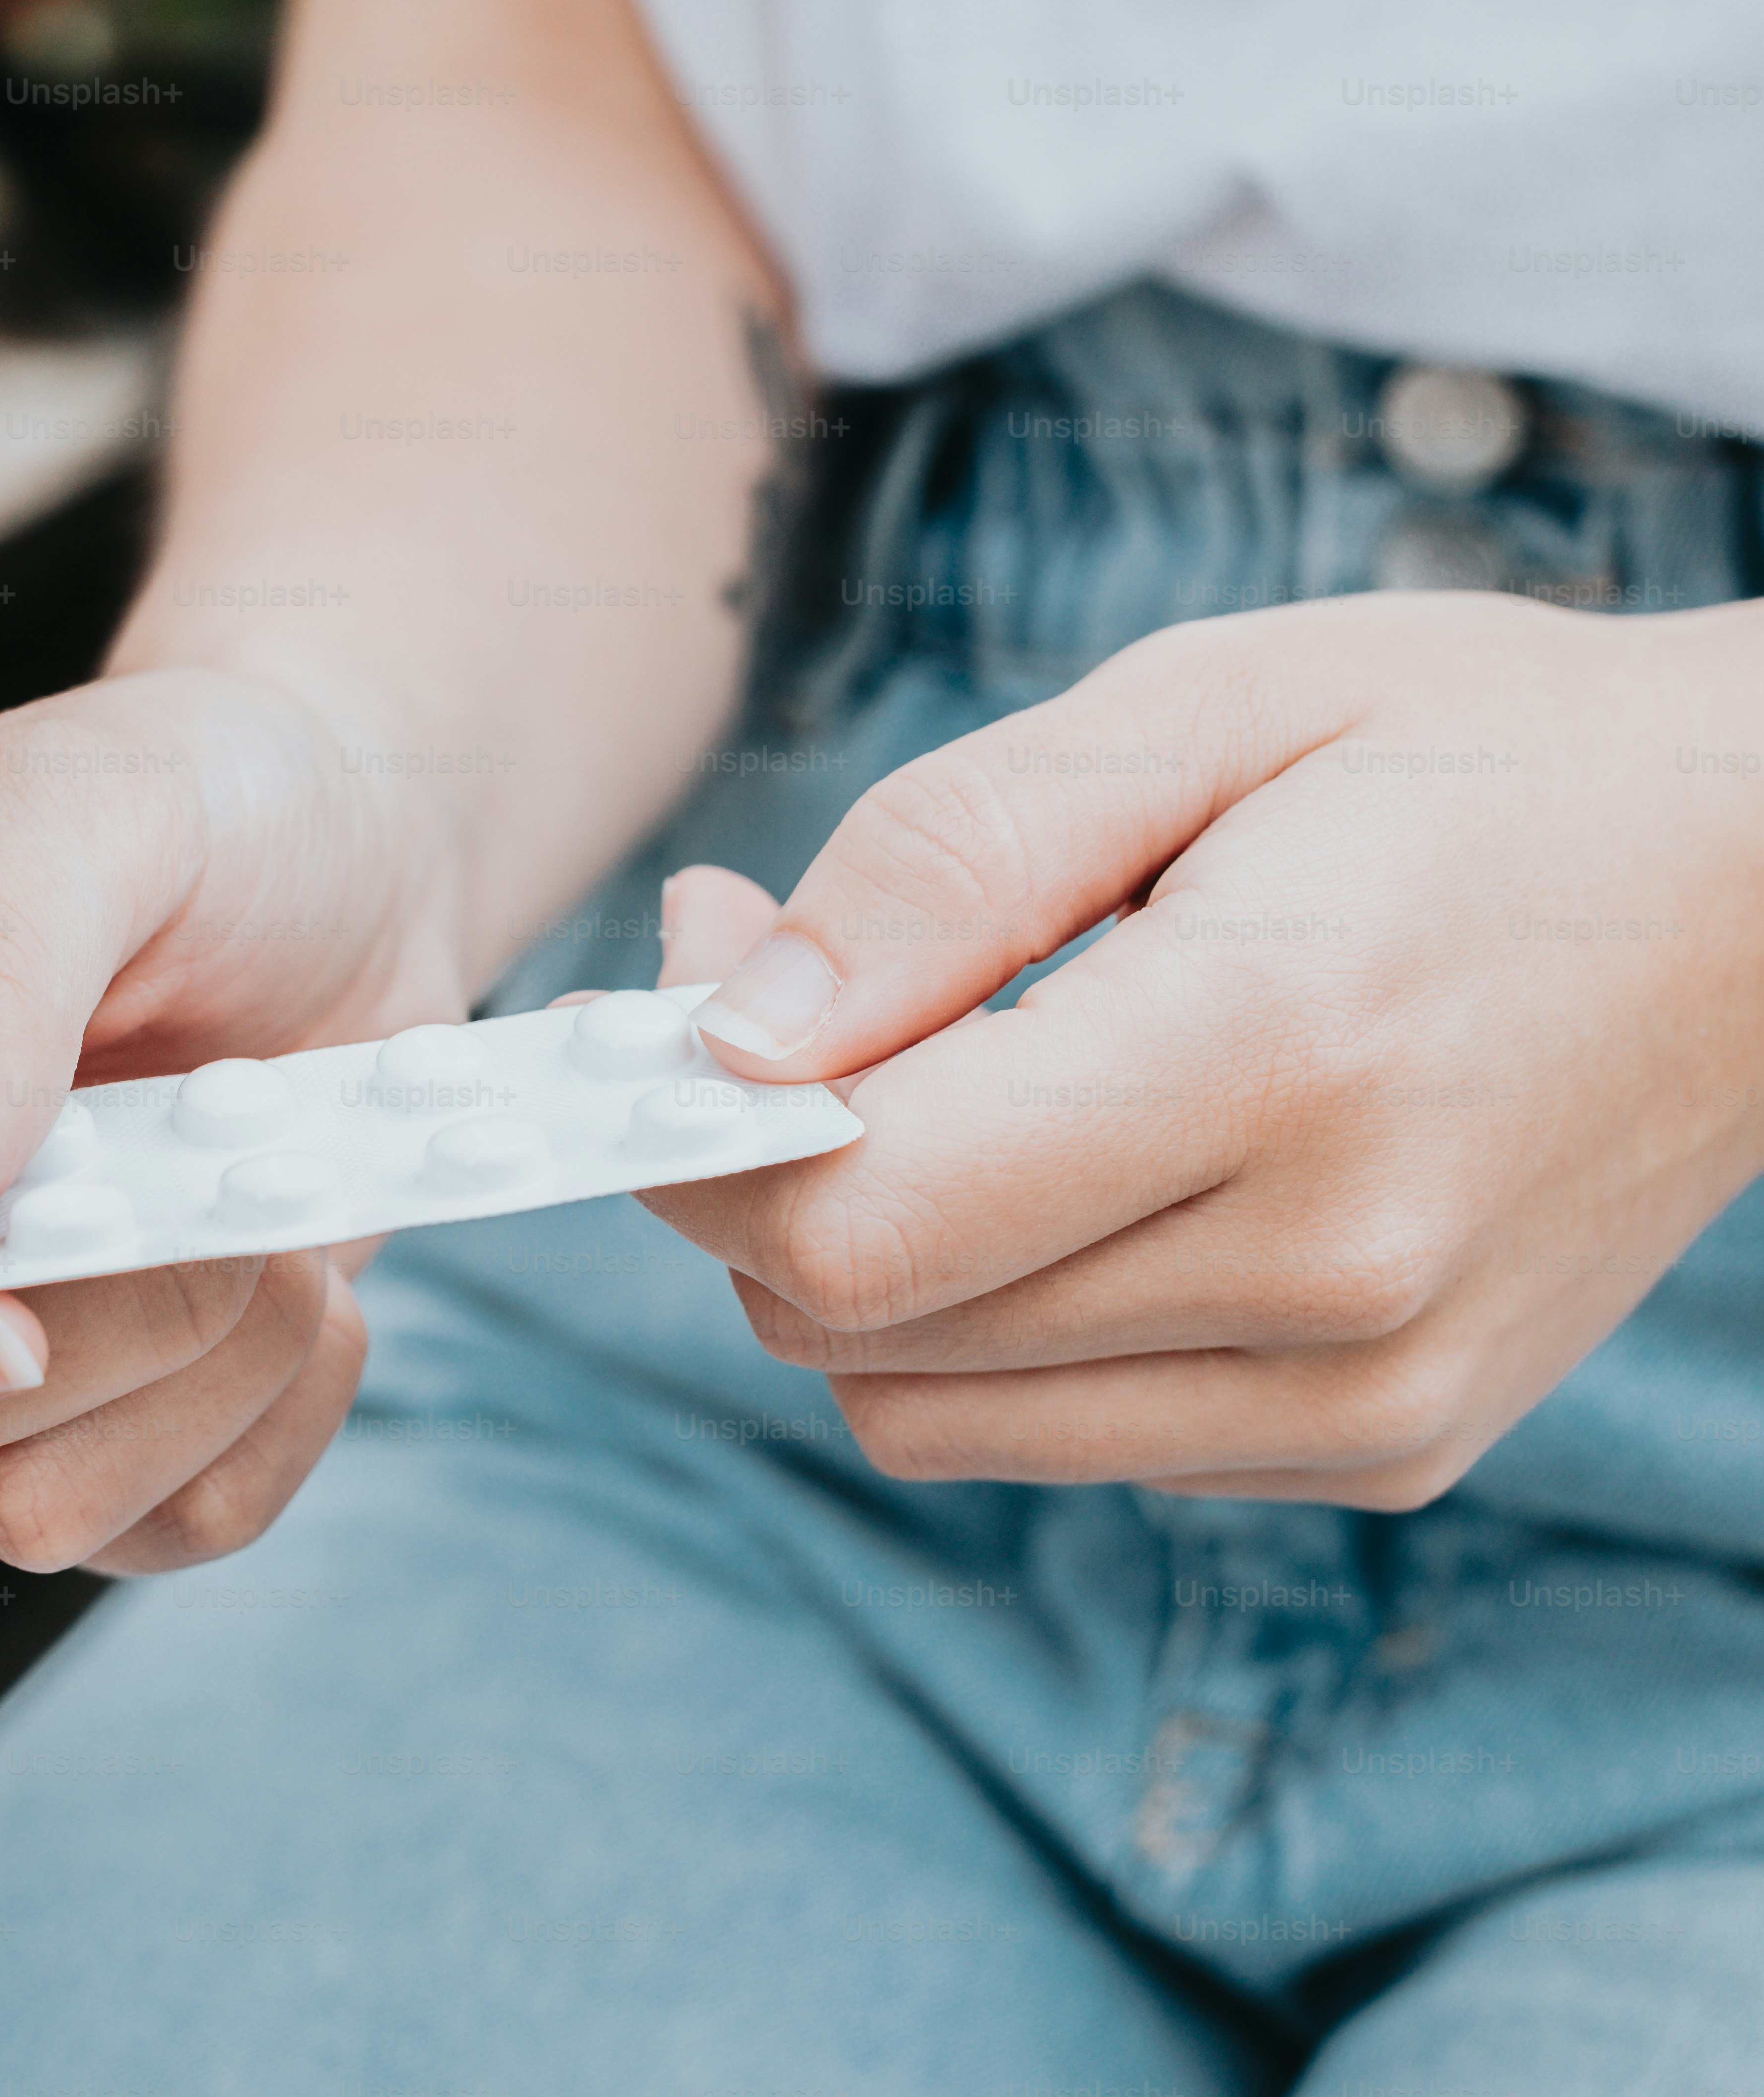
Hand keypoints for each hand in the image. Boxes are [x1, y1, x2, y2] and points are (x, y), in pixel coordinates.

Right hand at [0, 670, 472, 1570]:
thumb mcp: (70, 812)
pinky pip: (154, 1524)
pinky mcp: (85, 1402)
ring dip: (190, 1383)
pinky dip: (265, 1426)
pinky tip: (315, 1284)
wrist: (353, 838)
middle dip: (72, 1342)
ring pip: (13, 1504)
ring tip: (279, 1219)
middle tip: (225, 1201)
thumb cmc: (185, 787)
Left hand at [639, 594, 1763, 1508]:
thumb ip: (940, 867)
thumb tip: (722, 1024)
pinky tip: (1085, 1168)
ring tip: (945, 1075)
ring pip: (929, 1406)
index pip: (855, 1221)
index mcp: (1275, 1062)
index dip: (696, 1141)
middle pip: (860, 1324)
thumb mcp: (1200, 709)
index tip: (680, 1009)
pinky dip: (999, 1318)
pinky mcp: (1383, 1447)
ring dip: (867, 1259)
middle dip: (760, 1174)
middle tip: (794, 992)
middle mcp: (1333, 1275)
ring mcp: (1369, 1394)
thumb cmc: (1476, 756)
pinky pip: (1058, 1430)